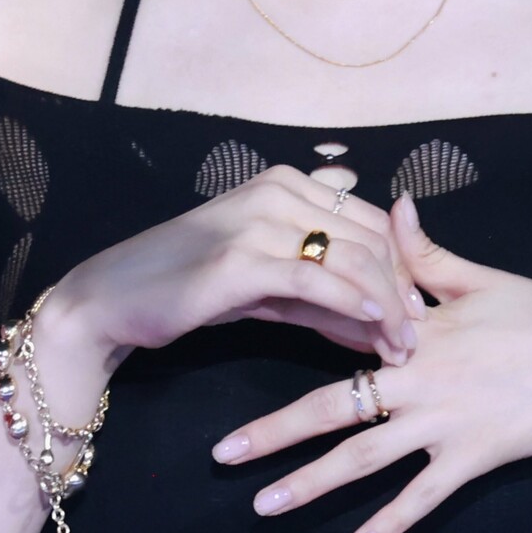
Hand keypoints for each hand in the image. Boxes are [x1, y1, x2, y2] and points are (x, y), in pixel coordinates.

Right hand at [58, 165, 426, 369]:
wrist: (114, 299)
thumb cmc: (192, 291)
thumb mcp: (268, 285)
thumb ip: (324, 290)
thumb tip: (387, 315)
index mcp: (286, 183)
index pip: (369, 221)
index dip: (403, 268)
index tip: (417, 312)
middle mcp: (276, 190)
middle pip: (369, 239)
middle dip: (401, 292)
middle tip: (416, 339)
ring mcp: (256, 220)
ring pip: (350, 257)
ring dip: (384, 307)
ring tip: (399, 349)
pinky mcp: (239, 259)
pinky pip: (314, 278)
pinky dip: (351, 301)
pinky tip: (372, 325)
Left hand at [210, 190, 531, 532]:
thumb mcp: (482, 278)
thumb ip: (426, 253)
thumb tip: (395, 203)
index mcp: (416, 330)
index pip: (338, 334)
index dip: (290, 341)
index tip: (250, 349)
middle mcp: (421, 379)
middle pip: (333, 410)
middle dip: (274, 434)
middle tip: (221, 455)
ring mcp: (447, 423)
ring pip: (365, 461)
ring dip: (311, 484)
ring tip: (263, 508)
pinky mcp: (476, 458)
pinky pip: (423, 498)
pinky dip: (388, 525)